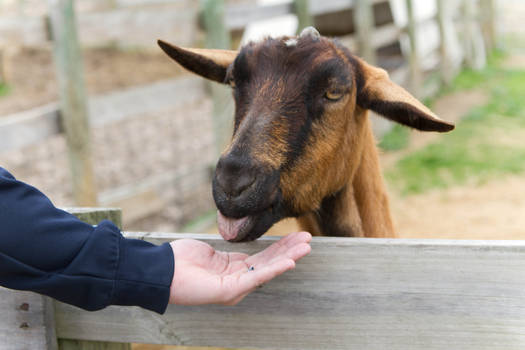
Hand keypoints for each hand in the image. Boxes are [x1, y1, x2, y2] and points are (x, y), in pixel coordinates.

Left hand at [168, 231, 311, 305]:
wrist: (162, 270)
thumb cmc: (181, 260)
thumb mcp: (211, 252)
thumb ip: (228, 251)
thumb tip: (238, 241)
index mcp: (234, 270)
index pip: (263, 258)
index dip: (280, 247)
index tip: (296, 236)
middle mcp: (238, 280)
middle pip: (269, 263)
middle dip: (290, 250)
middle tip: (308, 239)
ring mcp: (235, 287)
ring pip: (267, 270)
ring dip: (288, 257)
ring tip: (306, 247)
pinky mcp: (230, 289)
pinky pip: (256, 277)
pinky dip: (275, 269)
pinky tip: (290, 261)